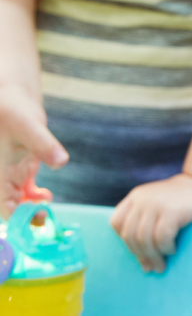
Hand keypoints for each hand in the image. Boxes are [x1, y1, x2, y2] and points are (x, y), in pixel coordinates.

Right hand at [0, 86, 65, 217]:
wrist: (11, 98)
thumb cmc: (12, 110)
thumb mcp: (28, 126)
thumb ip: (43, 144)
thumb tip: (61, 161)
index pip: (3, 207)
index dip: (16, 217)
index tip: (36, 215)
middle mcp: (1, 178)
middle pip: (8, 208)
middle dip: (24, 217)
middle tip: (44, 215)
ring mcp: (9, 175)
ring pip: (15, 202)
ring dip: (29, 209)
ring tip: (46, 207)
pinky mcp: (19, 170)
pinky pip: (23, 192)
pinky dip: (32, 198)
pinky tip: (44, 195)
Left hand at [110, 173, 191, 272]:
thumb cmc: (183, 202)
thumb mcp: (157, 205)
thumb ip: (144, 221)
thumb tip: (141, 261)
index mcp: (137, 197)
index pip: (117, 222)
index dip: (125, 241)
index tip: (139, 252)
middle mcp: (143, 199)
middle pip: (130, 235)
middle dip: (140, 255)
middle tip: (151, 267)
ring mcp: (157, 204)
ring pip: (144, 239)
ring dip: (152, 256)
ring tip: (161, 265)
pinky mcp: (173, 211)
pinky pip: (161, 238)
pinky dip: (165, 248)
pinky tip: (172, 249)